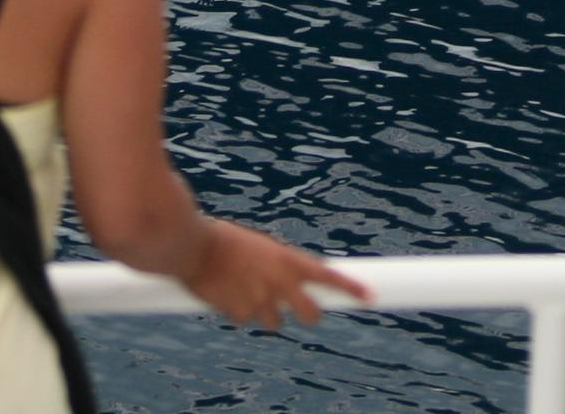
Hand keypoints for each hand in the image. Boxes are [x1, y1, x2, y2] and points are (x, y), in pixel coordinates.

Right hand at [181, 221, 368, 328]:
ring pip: (276, 323)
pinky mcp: (240, 313)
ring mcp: (261, 300)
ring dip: (266, 313)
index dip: (351, 288)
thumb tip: (292, 283)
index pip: (328, 276)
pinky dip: (239, 312)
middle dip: (309, 315)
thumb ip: (281, 266)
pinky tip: (227, 294)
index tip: (370, 296)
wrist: (193, 246)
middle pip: (311, 314)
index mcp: (288, 259)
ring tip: (247, 292)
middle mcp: (279, 282)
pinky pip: (246, 320)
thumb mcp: (262, 248)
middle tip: (302, 311)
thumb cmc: (227, 240)